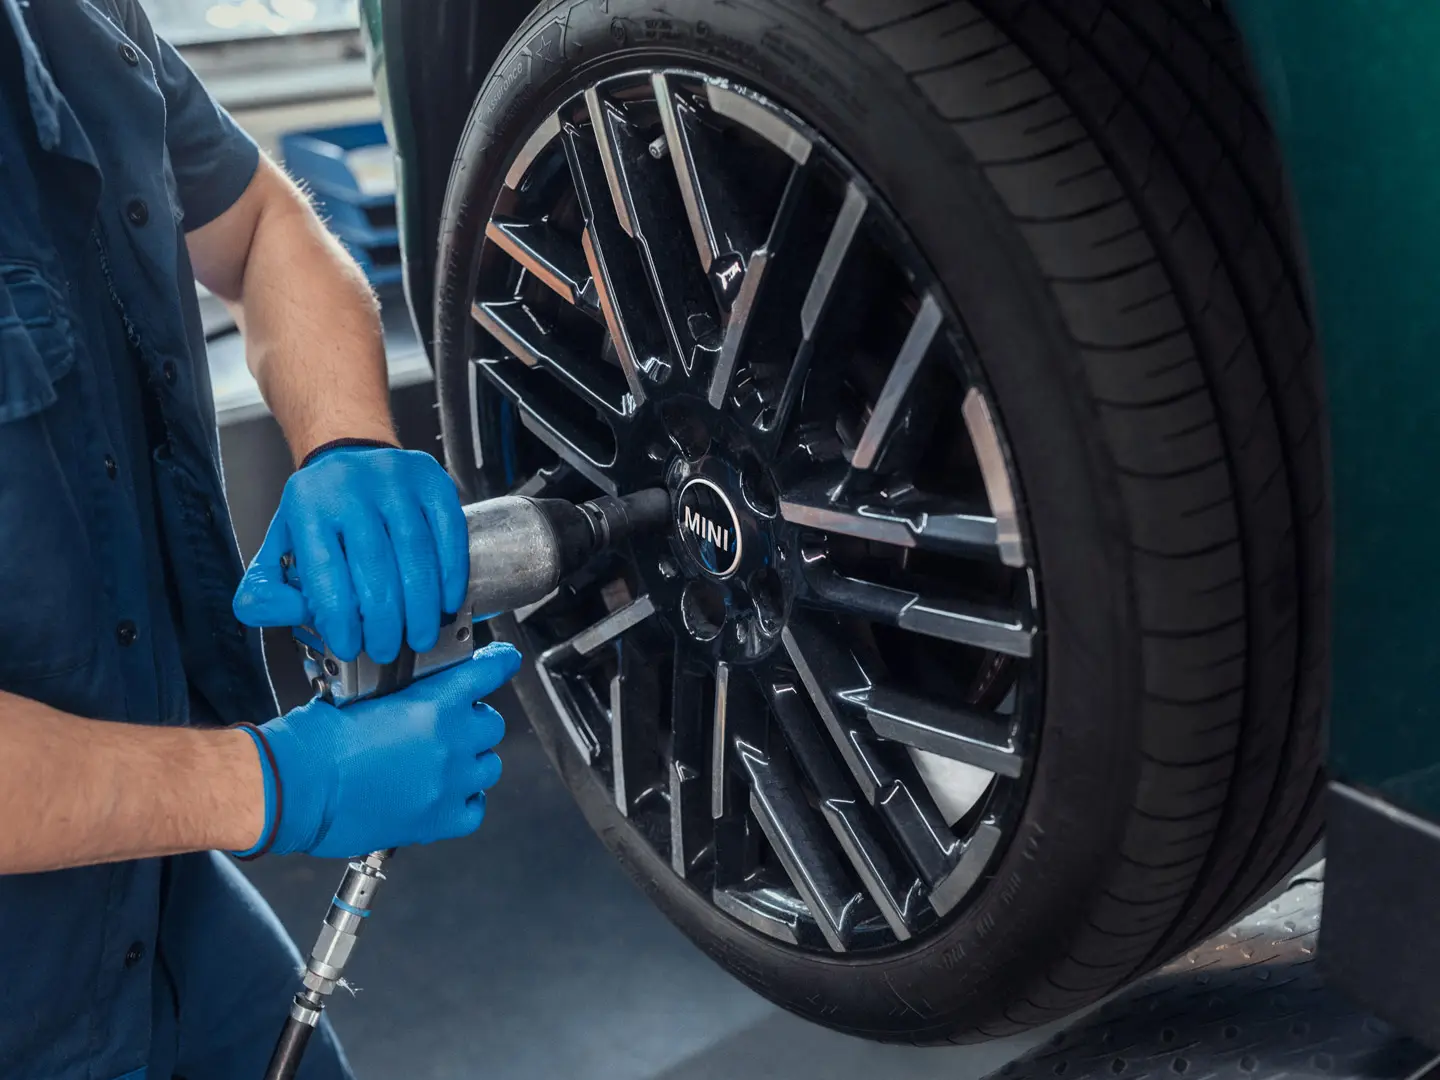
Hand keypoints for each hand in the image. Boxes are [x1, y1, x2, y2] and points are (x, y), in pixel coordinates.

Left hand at [232, 447, 469, 662]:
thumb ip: (268, 588)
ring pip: (416, 553)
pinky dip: (451, 573)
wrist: (353, 452)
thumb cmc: (322, 508)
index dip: (341, 618)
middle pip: (376, 567)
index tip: (350, 645)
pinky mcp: (432, 481)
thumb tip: (284, 613)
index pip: (326, 573)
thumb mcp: (281, 543)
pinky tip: (447, 601)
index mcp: (308, 506)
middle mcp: (351, 486)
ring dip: (422, 605)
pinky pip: (449, 532)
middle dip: (385, 620)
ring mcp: (396, 480)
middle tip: (387, 648)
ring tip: (420, 635)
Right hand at [236, 642, 521, 857]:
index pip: (489, 672)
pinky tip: (446, 795)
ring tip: (443, 762)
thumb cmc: (313, 742)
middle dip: (473, 722)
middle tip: (448, 725)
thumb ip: (398, 694)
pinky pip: (474, 810)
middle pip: (491, 725)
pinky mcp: (436, 821)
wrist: (293, 788)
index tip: (504, 661)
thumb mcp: (358, 695)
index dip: (499, 663)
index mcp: (434, 703)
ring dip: (471, 761)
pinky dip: (467, 801)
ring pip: (489, 767)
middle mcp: (450, 742)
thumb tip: (404, 694)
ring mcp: (448, 784)